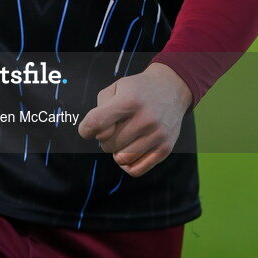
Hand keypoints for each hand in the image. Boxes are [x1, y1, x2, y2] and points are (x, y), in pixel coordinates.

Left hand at [78, 63, 192, 176]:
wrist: (171, 89)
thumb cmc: (137, 90)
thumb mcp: (116, 87)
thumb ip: (99, 109)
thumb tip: (100, 135)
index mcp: (129, 100)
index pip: (96, 123)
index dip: (86, 130)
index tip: (87, 130)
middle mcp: (145, 119)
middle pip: (108, 144)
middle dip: (104, 139)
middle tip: (113, 128)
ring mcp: (157, 135)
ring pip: (122, 159)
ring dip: (116, 152)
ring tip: (122, 139)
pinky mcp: (165, 148)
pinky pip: (137, 170)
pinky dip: (127, 165)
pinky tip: (129, 151)